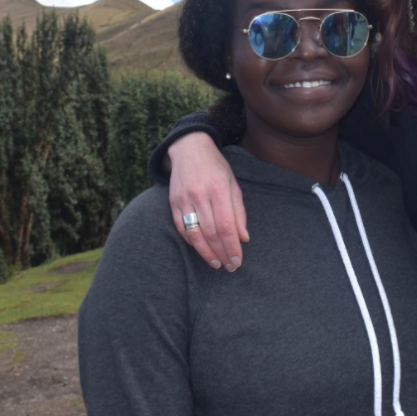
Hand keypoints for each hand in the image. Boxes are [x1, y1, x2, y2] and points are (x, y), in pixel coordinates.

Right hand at [167, 132, 248, 270]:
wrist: (189, 148)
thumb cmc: (216, 167)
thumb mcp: (233, 184)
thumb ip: (238, 212)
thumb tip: (244, 238)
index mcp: (218, 189)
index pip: (226, 226)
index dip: (232, 247)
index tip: (238, 260)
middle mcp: (200, 195)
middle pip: (211, 233)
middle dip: (222, 253)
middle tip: (230, 267)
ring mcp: (184, 199)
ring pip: (194, 233)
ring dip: (206, 253)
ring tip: (216, 263)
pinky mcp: (173, 202)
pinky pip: (181, 228)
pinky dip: (192, 242)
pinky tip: (202, 250)